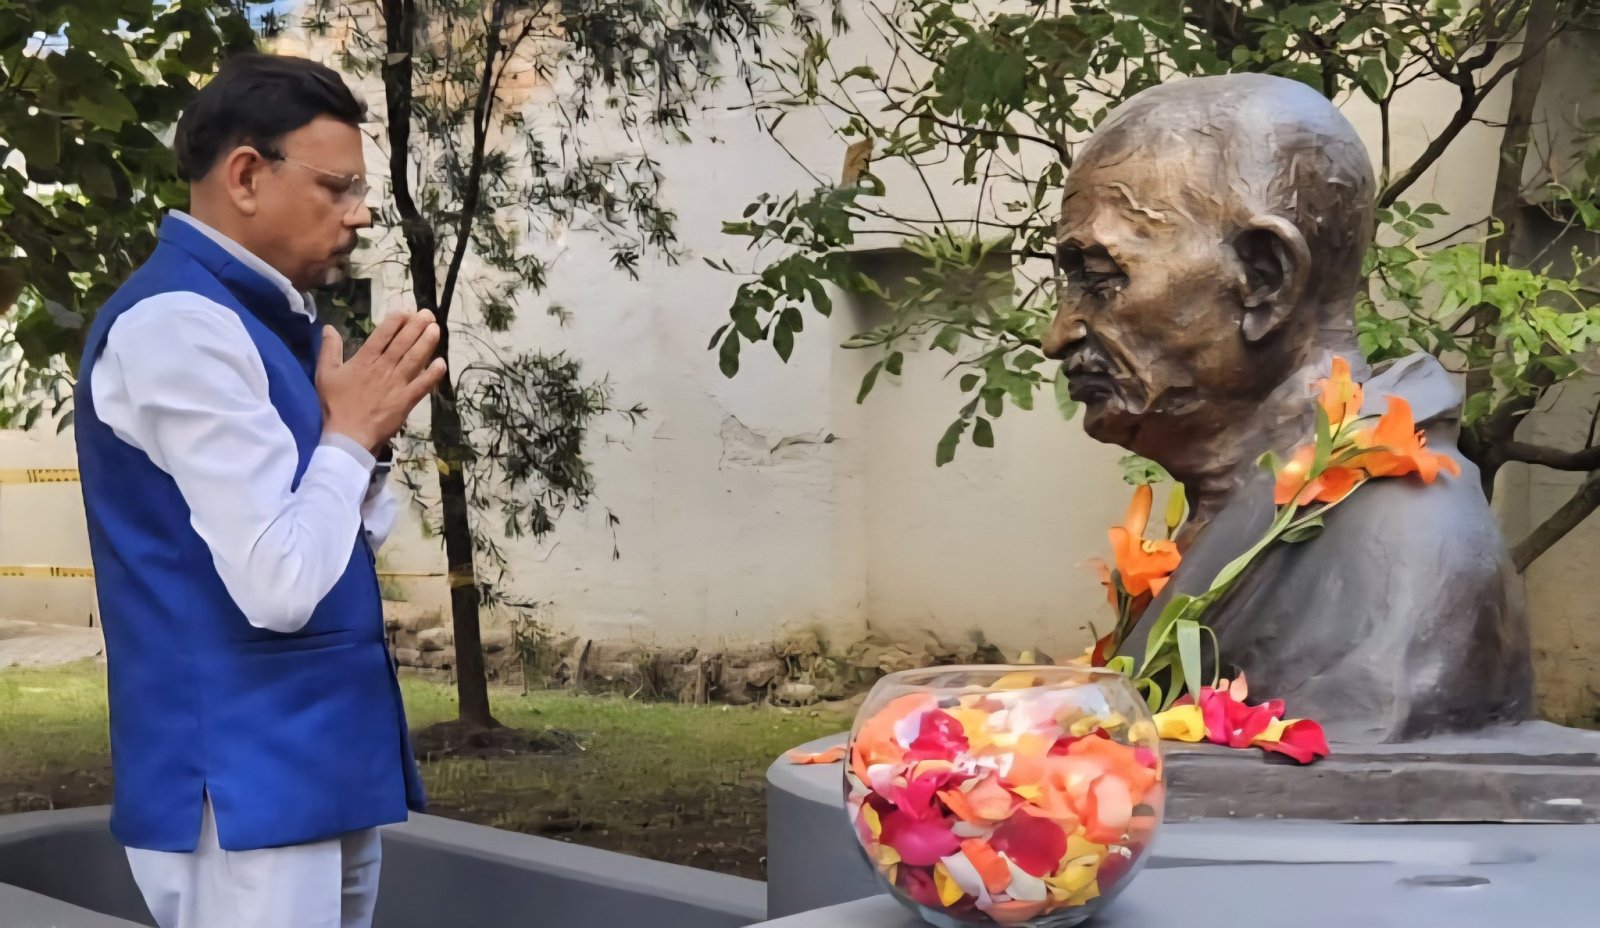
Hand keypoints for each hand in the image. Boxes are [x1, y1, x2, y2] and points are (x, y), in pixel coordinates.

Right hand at [317, 310, 445, 453]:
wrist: (348, 436)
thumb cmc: (335, 405)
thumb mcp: (325, 374)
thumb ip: (329, 350)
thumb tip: (329, 327)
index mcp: (364, 361)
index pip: (382, 335)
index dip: (395, 322)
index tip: (406, 312)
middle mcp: (383, 368)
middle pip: (403, 343)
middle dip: (416, 326)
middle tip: (428, 314)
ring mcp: (397, 384)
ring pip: (415, 359)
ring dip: (427, 343)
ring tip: (436, 329)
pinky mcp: (406, 400)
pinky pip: (422, 385)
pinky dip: (433, 374)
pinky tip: (442, 362)